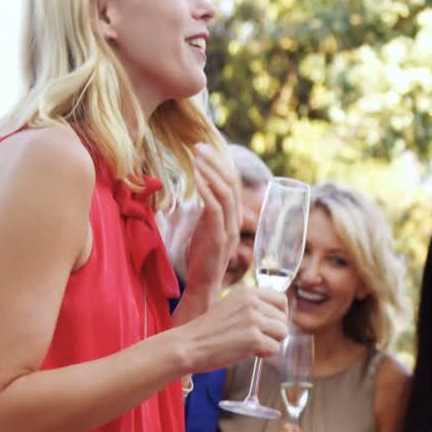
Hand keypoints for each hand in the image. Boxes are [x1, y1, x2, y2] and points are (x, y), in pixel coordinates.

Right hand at [172, 286, 287, 373]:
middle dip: (274, 332)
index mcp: (247, 292)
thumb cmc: (206, 331)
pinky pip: (275, 349)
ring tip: (253, 346)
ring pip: (282, 333)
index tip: (271, 325)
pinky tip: (249, 353)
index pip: (281, 299)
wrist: (188, 345)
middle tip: (258, 340)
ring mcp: (254, 320)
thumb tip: (274, 316)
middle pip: (283, 319)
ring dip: (271, 342)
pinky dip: (265, 354)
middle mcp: (252, 303)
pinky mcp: (254, 339)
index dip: (280, 315)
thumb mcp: (229, 306)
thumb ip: (250, 307)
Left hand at [183, 143, 242, 296]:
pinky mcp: (219, 238)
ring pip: (225, 193)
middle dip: (215, 162)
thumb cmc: (202, 256)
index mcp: (234, 216)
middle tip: (198, 146)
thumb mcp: (206, 226)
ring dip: (210, 172)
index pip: (233, 183)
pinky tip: (195, 179)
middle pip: (232, 183)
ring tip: (195, 157)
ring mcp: (229, 229)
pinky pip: (215, 209)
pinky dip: (206, 191)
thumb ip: (209, 208)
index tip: (204, 148)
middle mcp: (236, 221)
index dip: (221, 163)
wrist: (203, 285)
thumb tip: (202, 187)